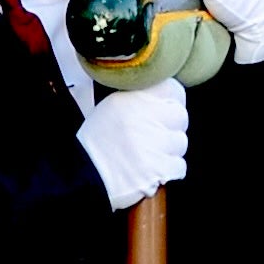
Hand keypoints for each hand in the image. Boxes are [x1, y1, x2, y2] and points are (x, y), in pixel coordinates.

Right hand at [79, 79, 189, 210]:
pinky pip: (179, 166)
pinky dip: (169, 170)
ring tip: (150, 154)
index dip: (171, 101)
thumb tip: (167, 98)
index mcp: (133, 99)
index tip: (165, 110)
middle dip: (171, 127)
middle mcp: (145, 117)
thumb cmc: (98, 143)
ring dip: (169, 150)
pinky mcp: (158, 168)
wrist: (83, 174)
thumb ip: (141, 98)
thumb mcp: (113, 107)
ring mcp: (153, 144)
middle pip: (180, 116)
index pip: (172, 89)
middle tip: (156, 136)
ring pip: (181, 143)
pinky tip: (152, 169)